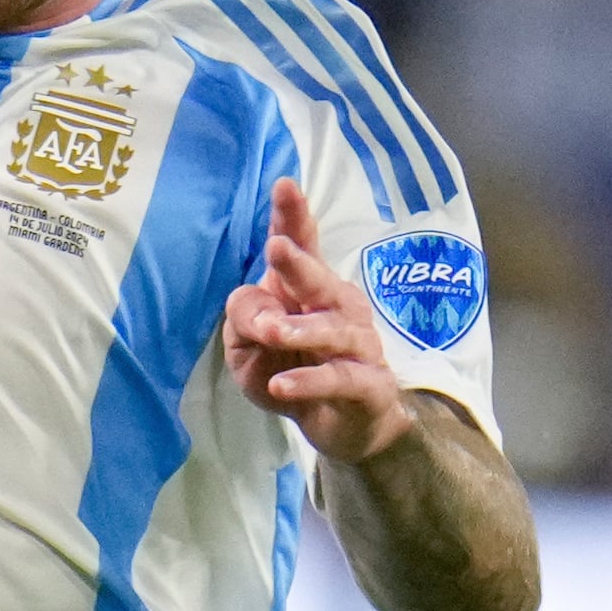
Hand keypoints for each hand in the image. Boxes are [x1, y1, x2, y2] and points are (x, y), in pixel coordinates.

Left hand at [220, 177, 417, 464]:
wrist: (342, 426)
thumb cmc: (292, 371)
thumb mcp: (248, 348)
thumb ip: (245, 320)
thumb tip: (257, 309)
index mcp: (307, 290)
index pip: (301, 246)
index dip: (293, 217)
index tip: (285, 184)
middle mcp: (337, 308)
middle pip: (319, 279)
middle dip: (299, 262)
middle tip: (276, 249)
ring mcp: (356, 345)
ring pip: (331, 329)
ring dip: (300, 329)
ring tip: (270, 333)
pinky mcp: (366, 385)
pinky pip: (339, 379)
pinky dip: (310, 381)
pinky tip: (281, 386)